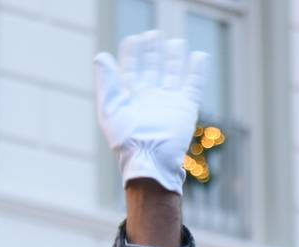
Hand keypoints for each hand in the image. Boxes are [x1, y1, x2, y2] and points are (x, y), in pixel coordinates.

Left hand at [94, 30, 207, 193]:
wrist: (149, 159)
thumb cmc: (125, 140)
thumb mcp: (110, 108)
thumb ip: (107, 82)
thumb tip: (101, 56)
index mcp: (129, 99)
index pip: (130, 71)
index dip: (132, 55)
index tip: (133, 39)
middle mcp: (149, 99)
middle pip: (152, 69)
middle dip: (153, 52)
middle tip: (153, 34)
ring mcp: (168, 103)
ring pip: (172, 74)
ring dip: (173, 58)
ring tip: (175, 42)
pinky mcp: (185, 108)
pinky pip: (193, 85)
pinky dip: (196, 71)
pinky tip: (198, 56)